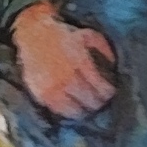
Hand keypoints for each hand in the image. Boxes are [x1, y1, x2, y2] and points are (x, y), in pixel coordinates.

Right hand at [11, 1, 116, 120]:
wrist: (33, 34)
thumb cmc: (63, 35)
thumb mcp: (88, 35)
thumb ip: (104, 49)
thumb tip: (113, 67)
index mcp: (80, 62)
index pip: (102, 88)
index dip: (109, 93)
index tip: (109, 92)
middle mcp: (67, 78)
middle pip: (91, 102)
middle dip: (99, 102)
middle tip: (100, 100)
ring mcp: (53, 89)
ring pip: (76, 112)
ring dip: (85, 110)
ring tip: (87, 105)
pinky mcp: (42, 96)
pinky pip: (60, 112)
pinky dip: (69, 110)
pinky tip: (72, 104)